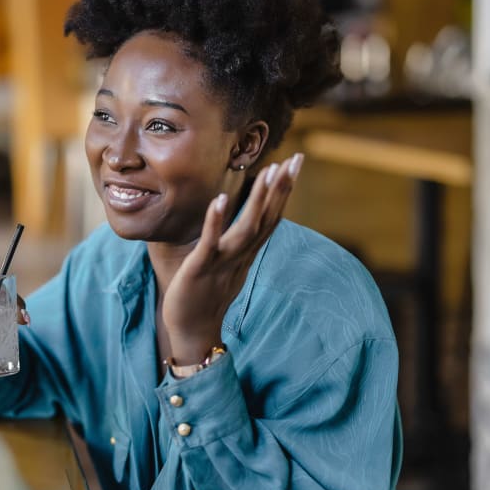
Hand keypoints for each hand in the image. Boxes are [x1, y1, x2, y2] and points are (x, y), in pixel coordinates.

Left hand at [162, 153, 302, 363]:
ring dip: (258, 200)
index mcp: (246, 252)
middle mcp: (241, 255)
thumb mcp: (228, 264)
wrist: (193, 330)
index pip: (271, 217)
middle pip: (267, 218)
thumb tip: (249, 223)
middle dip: (281, 188)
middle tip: (296, 159)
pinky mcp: (201, 268)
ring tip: (268, 171)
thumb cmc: (206, 295)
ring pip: (246, 228)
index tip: (295, 163)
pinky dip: (216, 222)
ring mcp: (223, 262)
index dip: (283, 190)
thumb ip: (239, 243)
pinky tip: (220, 200)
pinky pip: (210, 243)